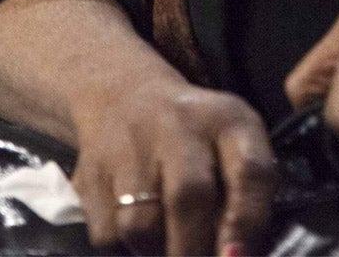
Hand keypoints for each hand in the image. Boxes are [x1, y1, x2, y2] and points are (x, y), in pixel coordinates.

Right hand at [66, 68, 276, 255]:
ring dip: (156, 252)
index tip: (238, 256)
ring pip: (140, 225)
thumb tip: (238, 256)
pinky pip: (106, 235)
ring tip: (167, 245)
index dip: (246, 222)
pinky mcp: (90, 174)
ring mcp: (128, 147)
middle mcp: (177, 125)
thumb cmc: (196, 137)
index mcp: (227, 120)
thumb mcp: (235, 144)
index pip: (249, 170)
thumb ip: (247, 196)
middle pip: (188, 196)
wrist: (126, 98)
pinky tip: (137, 235)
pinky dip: (124, 249)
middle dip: (195, 249)